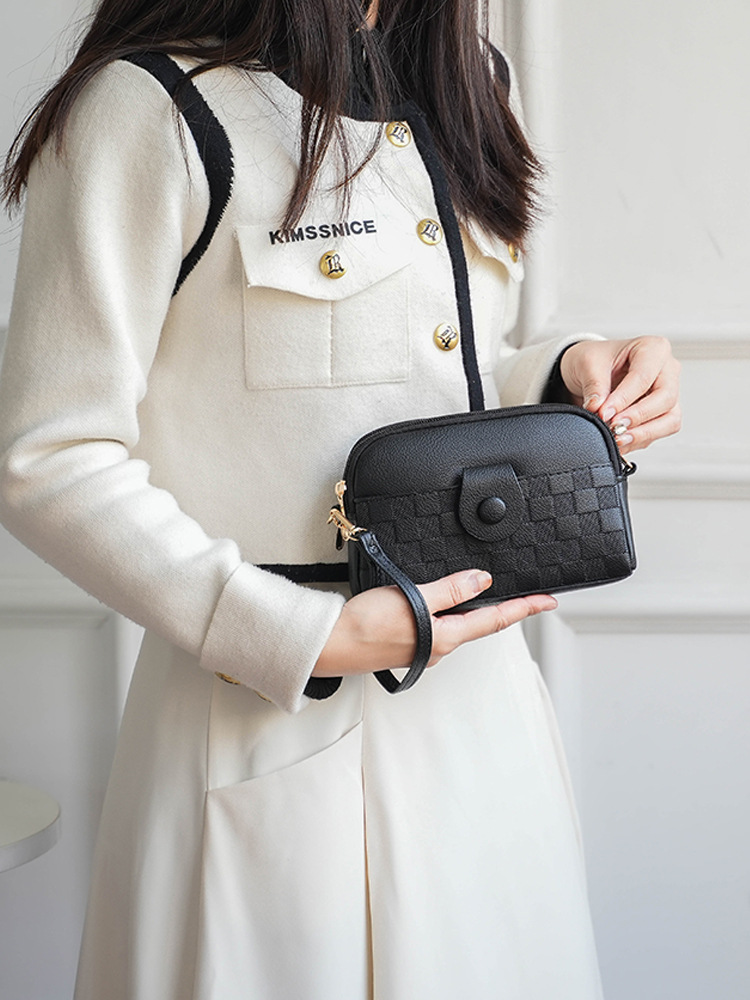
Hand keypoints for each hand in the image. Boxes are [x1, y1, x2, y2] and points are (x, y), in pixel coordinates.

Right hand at [312, 570, 556, 677]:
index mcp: (446, 638)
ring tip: (487, 594)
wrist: (330, 645)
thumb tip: (482, 581)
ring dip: (474, 610)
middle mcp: (439, 648)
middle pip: (480, 624)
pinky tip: (443, 602)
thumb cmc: (365, 625)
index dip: (524, 609)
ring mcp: (423, 648)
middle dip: (504, 609)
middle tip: (527, 596)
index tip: (547, 602)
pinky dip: (449, 612)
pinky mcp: (407, 645)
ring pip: (458, 625)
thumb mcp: (412, 599)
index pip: (495, 620)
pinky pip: (438, 626)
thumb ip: (449, 590)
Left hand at [559, 336, 680, 453]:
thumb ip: (594, 385)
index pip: (644, 377)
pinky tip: (621, 442)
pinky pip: (660, 431)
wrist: (591, 371)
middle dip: (638, 416)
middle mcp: (667, 370)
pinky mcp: (663, 413)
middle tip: (613, 426)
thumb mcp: (587, 364)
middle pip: (665, 398)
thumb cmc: (595, 360)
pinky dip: (641, 440)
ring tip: (618, 439)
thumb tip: (598, 409)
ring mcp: (668, 392)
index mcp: (653, 348)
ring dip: (644, 433)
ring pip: (670, 419)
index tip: (604, 413)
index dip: (624, 399)